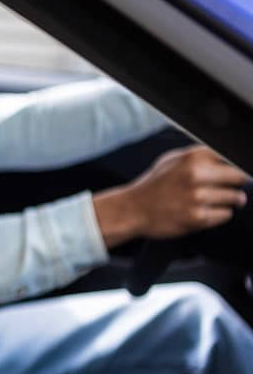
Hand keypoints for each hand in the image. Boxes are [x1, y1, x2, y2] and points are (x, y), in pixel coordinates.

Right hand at [94, 145, 248, 246]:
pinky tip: (202, 211)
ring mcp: (197, 197)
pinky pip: (226, 215)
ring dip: (228, 201)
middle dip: (235, 184)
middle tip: (225, 188)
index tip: (230, 172)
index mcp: (192, 157)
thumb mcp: (173, 160)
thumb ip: (201, 156)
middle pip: (240, 177)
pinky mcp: (198, 217)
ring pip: (236, 198)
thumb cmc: (155, 185)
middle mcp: (196, 174)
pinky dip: (218, 215)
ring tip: (210, 201)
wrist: (133, 209)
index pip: (232, 157)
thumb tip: (231, 158)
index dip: (233, 166)